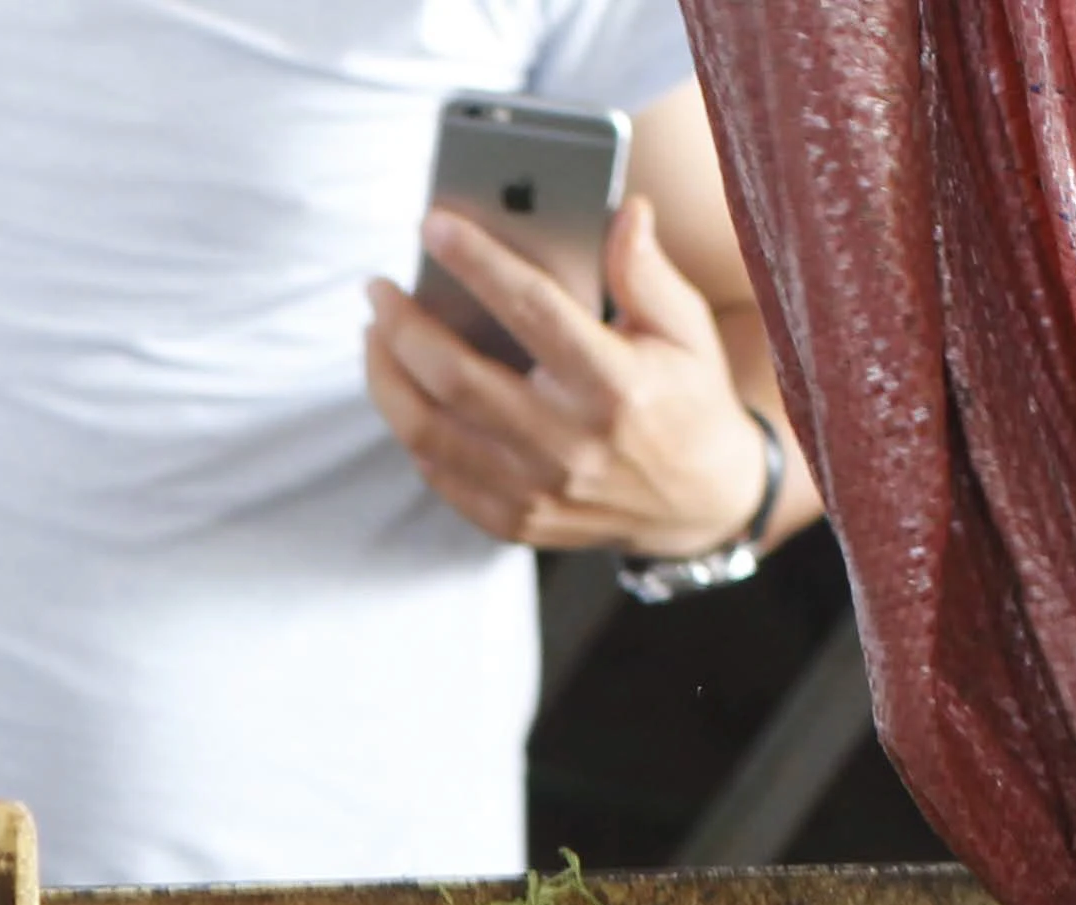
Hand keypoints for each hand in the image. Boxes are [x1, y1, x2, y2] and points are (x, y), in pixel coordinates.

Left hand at [363, 194, 776, 560]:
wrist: (701, 503)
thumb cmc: (687, 397)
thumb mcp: (686, 330)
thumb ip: (647, 272)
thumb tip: (624, 211)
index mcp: (615, 383)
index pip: (532, 309)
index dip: (477, 262)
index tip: (433, 224)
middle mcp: (569, 442)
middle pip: (455, 377)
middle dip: (403, 325)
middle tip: (378, 288)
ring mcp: (535, 490)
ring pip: (428, 431)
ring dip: (386, 377)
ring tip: (375, 334)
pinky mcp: (514, 521)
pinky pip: (438, 472)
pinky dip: (409, 426)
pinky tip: (401, 389)